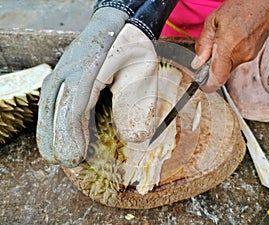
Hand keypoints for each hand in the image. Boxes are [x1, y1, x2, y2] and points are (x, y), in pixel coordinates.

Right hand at [36, 0, 177, 166]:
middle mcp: (66, 73)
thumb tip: (134, 139)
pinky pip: (50, 106)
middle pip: (52, 113)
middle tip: (70, 164)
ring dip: (51, 136)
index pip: (72, 108)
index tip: (75, 159)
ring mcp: (59, 75)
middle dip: (58, 142)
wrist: (116, 26)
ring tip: (60, 158)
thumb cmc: (131, 50)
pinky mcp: (59, 80)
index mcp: (87, 71)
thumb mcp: (142, 73)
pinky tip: (58, 138)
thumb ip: (138, 105)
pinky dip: (52, 125)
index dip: (70, 136)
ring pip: (46, 111)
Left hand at [192, 0, 268, 92]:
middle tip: (210, 50)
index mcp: (228, 47)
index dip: (207, 86)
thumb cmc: (243, 5)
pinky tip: (232, 39)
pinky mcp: (254, 54)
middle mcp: (241, 55)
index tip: (201, 85)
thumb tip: (197, 62)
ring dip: (222, 58)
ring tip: (224, 39)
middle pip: (221, 72)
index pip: (217, 78)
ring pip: (229, 66)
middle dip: (213, 65)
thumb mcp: (213, 21)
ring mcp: (249, 56)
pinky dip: (231, 53)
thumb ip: (203, 44)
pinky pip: (237, 60)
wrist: (268, 1)